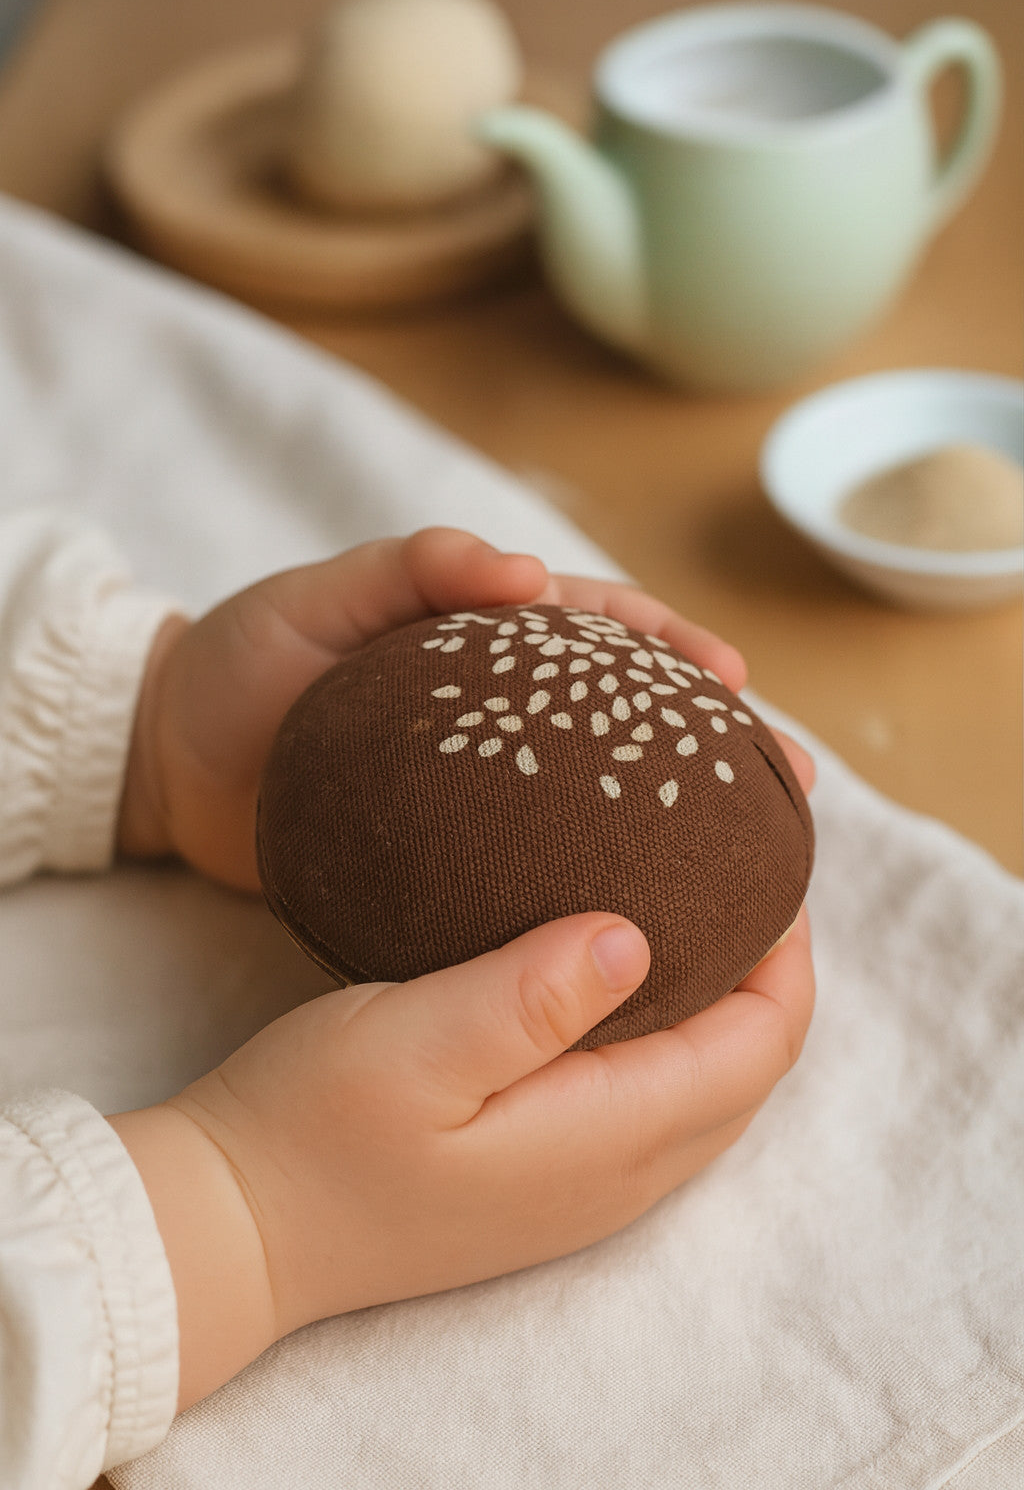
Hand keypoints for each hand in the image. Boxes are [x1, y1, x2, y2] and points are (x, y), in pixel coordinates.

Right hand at [110, 900, 814, 1412]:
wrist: (236, 1228)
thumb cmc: (312, 1127)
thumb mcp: (411, 1043)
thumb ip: (528, 995)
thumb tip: (636, 936)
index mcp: (606, 1138)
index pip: (760, 1045)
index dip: (787, 954)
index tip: (766, 863)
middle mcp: (619, 1176)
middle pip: (752, 1071)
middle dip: (772, 974)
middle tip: (744, 873)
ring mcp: (585, 1189)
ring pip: (709, 1091)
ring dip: (728, 1005)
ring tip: (701, 911)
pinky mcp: (546, 1183)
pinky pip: (656, 1104)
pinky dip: (678, 1037)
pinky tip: (628, 981)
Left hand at [117, 528, 758, 889]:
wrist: (168, 762)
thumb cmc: (245, 662)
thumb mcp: (318, 598)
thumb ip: (413, 570)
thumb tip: (527, 573)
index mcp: (486, 637)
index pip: (604, 630)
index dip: (675, 649)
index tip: (735, 682)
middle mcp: (504, 712)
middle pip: (630, 716)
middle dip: (712, 738)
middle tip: (786, 781)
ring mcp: (486, 786)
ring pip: (601, 794)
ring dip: (675, 816)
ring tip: (747, 858)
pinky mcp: (455, 854)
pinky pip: (541, 860)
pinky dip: (596, 880)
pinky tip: (641, 918)